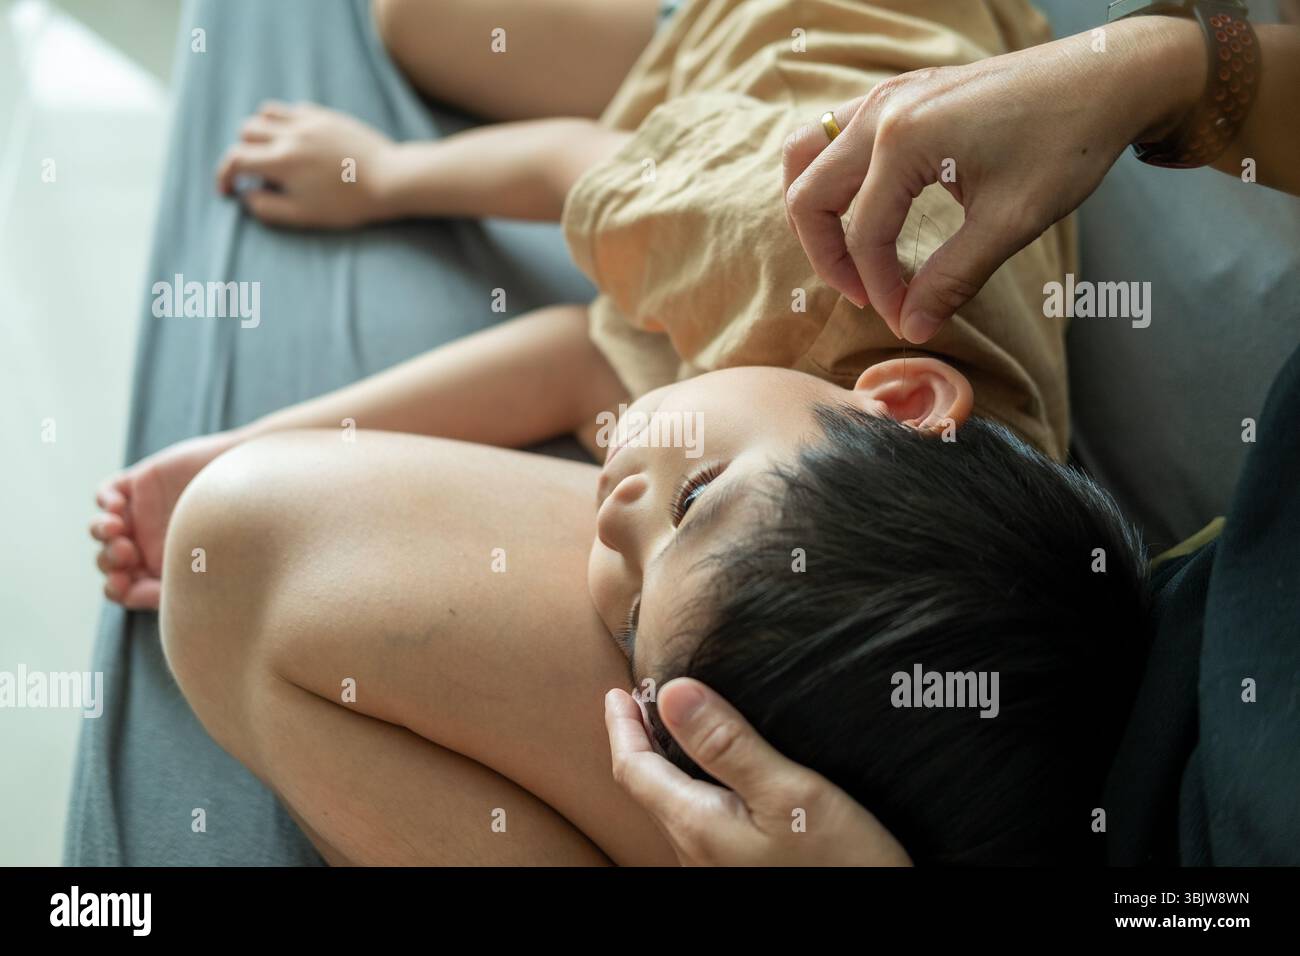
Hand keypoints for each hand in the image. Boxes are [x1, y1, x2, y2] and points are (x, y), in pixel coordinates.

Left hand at [90, 431, 240, 609]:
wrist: (263, 487)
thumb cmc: (245, 534)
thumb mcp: (212, 571)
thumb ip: (175, 592)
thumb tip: (132, 598)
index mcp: (166, 570)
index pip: (127, 587)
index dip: (117, 589)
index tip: (123, 585)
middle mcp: (153, 544)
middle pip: (110, 559)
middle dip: (111, 560)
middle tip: (127, 553)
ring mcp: (146, 513)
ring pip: (104, 528)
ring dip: (102, 533)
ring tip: (116, 529)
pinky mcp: (144, 483)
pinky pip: (108, 493)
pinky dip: (106, 500)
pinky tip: (117, 507)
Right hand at [216, 101, 398, 227]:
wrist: (391, 179)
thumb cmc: (349, 204)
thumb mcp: (304, 215)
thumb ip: (268, 208)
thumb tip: (247, 197)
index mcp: (281, 161)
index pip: (235, 159)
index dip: (224, 175)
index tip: (228, 190)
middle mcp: (290, 135)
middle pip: (246, 131)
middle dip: (243, 152)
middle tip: (254, 173)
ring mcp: (309, 121)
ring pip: (266, 113)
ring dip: (260, 131)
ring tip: (271, 152)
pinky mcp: (327, 116)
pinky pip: (292, 109)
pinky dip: (285, 122)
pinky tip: (296, 140)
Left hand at [605, 679, 910, 865]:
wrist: (875, 927)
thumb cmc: (840, 865)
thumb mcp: (789, 793)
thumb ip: (730, 744)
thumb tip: (675, 693)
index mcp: (697, 824)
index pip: (634, 768)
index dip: (622, 726)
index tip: (617, 693)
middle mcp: (694, 852)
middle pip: (647, 788)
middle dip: (638, 742)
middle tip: (639, 704)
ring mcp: (713, 867)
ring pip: (669, 807)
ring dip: (662, 766)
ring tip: (670, 733)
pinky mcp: (737, 872)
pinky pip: (694, 822)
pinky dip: (687, 787)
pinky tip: (711, 780)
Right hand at [782, 16, 1203, 342]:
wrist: (1104, 77)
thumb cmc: (1065, 143)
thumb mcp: (1010, 222)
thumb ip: (952, 278)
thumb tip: (913, 328)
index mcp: (902, 140)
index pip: (865, 235)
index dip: (879, 288)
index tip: (905, 319)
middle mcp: (881, 111)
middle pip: (810, 197)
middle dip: (830, 258)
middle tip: (865, 296)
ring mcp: (885, 94)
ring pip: (806, 156)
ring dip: (816, 212)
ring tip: (848, 254)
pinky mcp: (899, 92)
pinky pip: (832, 134)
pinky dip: (831, 176)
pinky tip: (865, 208)